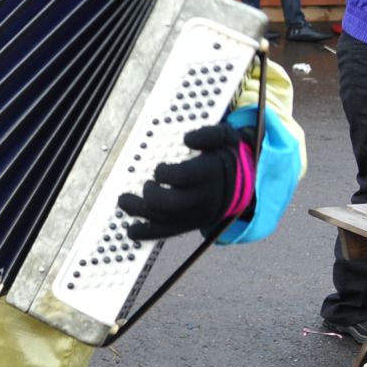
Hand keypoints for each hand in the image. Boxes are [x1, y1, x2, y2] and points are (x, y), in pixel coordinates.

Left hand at [117, 123, 255, 240]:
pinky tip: (131, 230)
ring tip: (124, 201)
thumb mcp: (226, 138)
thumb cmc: (225, 156)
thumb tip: (188, 139)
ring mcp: (196, 214)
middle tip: (145, 185)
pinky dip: (146, 233)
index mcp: (210, 174)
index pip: (183, 177)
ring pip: (164, 220)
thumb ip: (209, 134)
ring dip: (139, 212)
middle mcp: (203, 198)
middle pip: (171, 204)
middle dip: (151, 195)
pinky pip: (167, 232)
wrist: (243, 183)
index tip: (159, 169)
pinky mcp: (190, 224)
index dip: (165, 173)